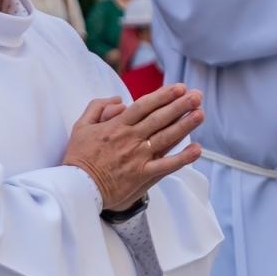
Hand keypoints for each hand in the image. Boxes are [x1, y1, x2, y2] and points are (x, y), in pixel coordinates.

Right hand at [62, 84, 204, 211]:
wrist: (76, 188)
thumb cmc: (79, 157)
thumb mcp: (81, 126)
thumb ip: (97, 107)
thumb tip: (119, 99)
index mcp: (117, 126)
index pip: (144, 106)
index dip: (163, 96)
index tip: (179, 87)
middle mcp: (130, 139)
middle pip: (159, 118)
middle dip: (180, 105)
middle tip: (197, 95)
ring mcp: (137, 157)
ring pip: (165, 138)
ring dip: (185, 125)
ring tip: (200, 113)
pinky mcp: (142, 175)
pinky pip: (166, 166)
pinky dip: (182, 158)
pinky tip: (197, 149)